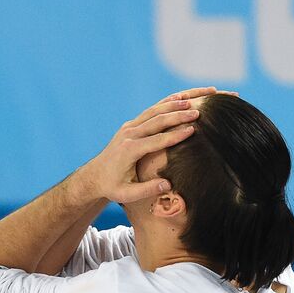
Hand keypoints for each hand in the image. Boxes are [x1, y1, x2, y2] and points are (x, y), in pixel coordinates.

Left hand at [75, 87, 235, 204]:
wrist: (94, 176)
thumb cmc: (112, 187)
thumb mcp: (126, 194)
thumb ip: (147, 189)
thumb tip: (168, 185)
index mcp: (129, 150)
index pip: (156, 140)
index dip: (175, 135)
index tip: (193, 130)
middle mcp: (129, 134)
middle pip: (157, 120)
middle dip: (179, 115)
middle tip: (199, 112)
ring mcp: (130, 127)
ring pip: (156, 110)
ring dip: (176, 103)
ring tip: (195, 100)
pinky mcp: (132, 125)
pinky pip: (152, 110)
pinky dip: (168, 102)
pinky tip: (183, 97)